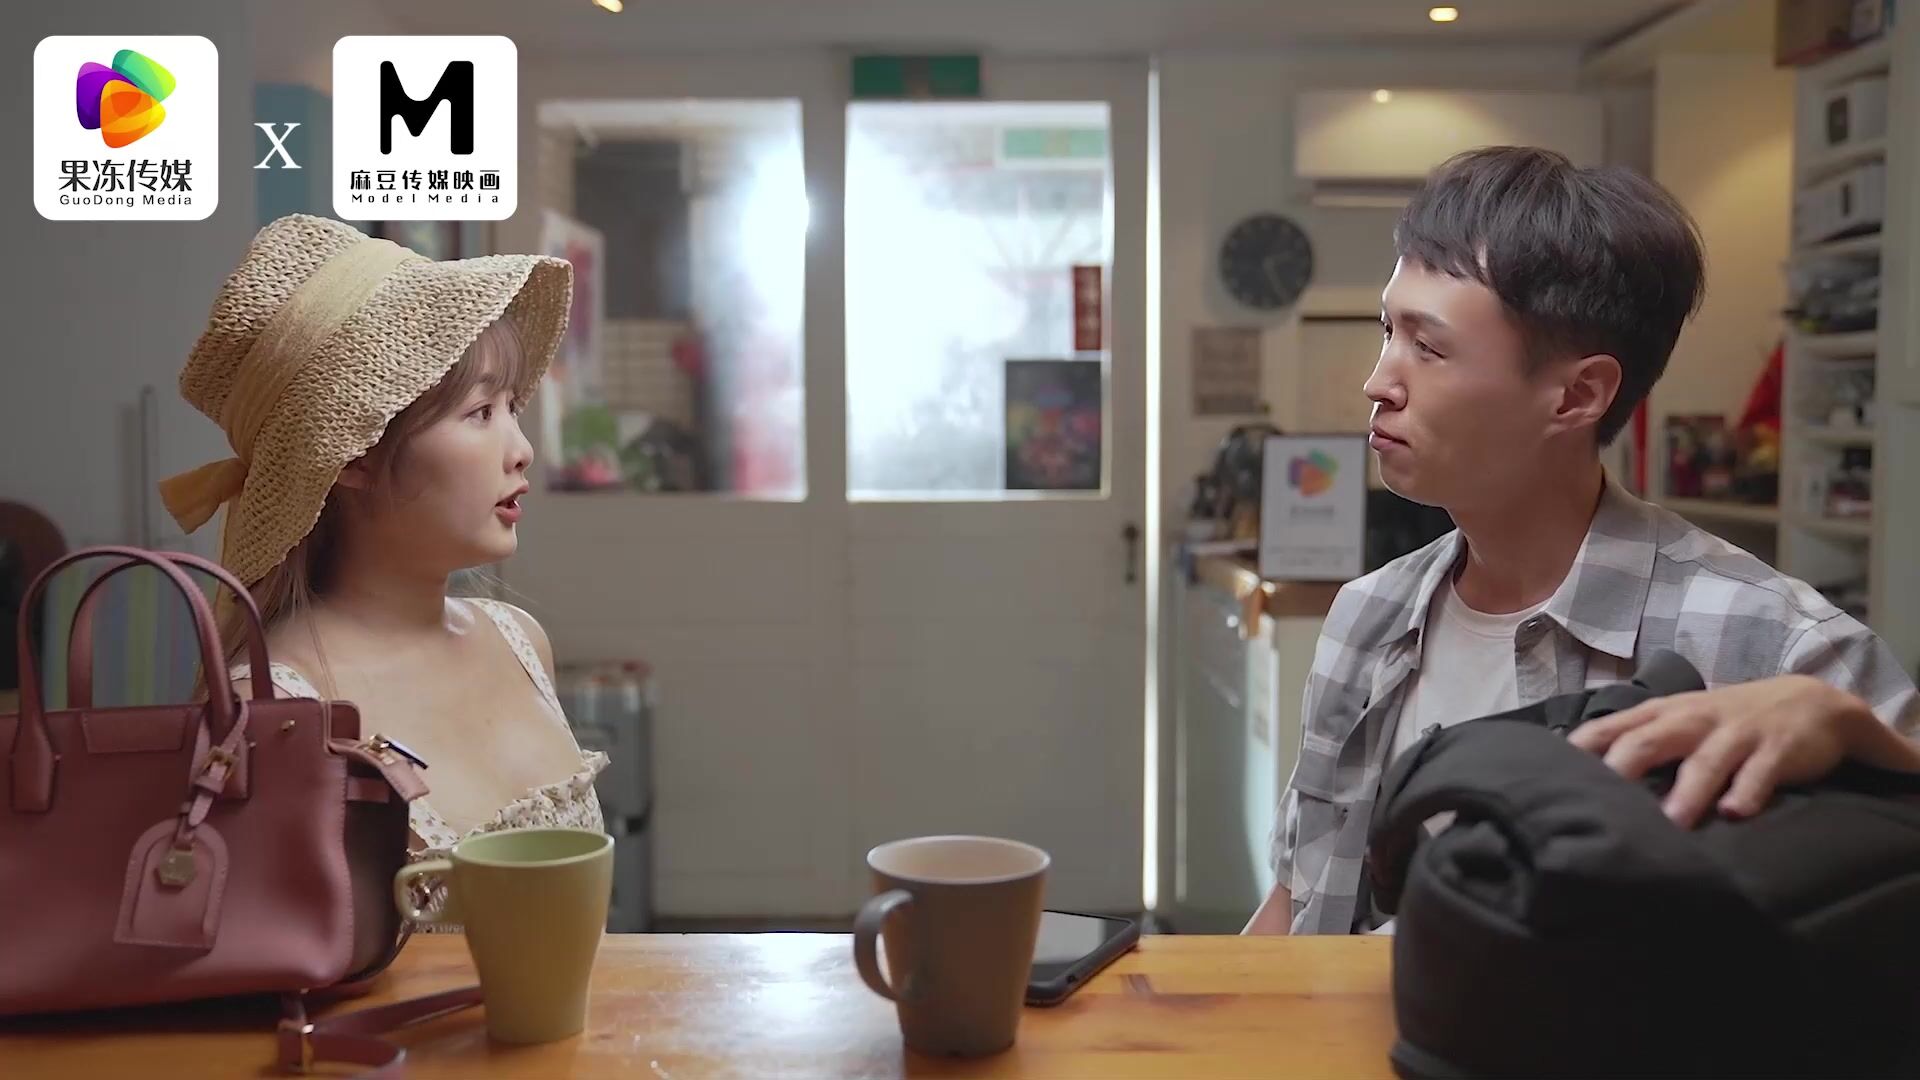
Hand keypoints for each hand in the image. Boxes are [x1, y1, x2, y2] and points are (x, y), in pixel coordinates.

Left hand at [1566, 675, 1872, 827]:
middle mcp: (1693, 720)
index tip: (1550, 775)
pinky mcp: (1776, 751)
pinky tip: (1735, 814)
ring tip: (1671, 822)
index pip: (1612, 728)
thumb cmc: (1725, 721)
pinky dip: (1748, 792)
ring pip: (1705, 762)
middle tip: (1599, 803)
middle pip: (1649, 741)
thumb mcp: (1678, 721)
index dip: (1582, 749)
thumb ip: (1636, 742)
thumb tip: (1580, 775)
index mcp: (1663, 714)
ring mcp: (1735, 734)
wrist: (1811, 703)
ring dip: (1687, 792)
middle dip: (1623, 768)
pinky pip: (1760, 773)